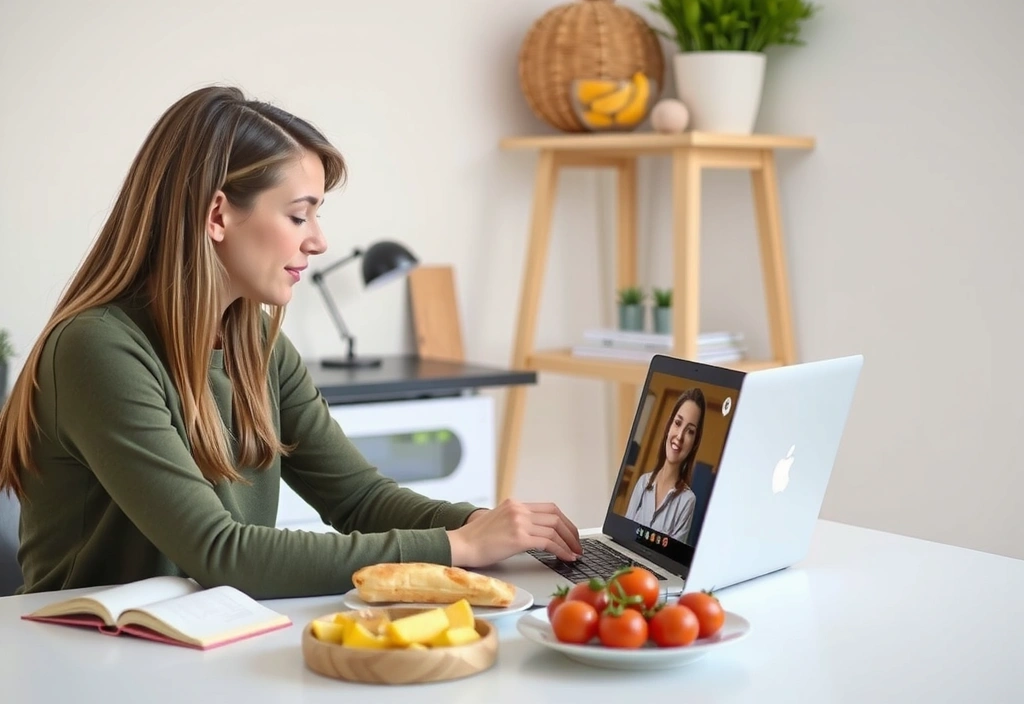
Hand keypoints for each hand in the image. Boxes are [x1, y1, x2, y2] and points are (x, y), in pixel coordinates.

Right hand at [446, 498, 581, 567]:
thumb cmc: (476, 540)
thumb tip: (537, 534)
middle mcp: (518, 509)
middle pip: (556, 516)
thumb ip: (517, 522)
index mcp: (515, 504)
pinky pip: (548, 542)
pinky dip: (561, 550)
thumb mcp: (499, 522)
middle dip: (571, 532)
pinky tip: (566, 557)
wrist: (461, 545)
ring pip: (554, 529)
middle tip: (577, 545)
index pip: (549, 508)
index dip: (564, 522)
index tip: (571, 533)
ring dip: (569, 543)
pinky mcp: (518, 537)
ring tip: (574, 554)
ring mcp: (519, 521)